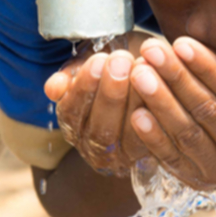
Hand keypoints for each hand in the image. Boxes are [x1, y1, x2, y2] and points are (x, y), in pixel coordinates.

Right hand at [44, 31, 151, 175]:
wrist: (150, 77)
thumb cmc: (117, 69)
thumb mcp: (92, 66)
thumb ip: (72, 75)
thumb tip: (53, 89)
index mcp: (73, 125)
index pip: (72, 112)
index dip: (84, 87)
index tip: (98, 59)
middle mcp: (94, 149)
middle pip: (99, 129)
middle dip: (111, 93)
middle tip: (122, 61)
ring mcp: (123, 156)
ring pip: (127, 136)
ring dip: (135, 100)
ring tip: (143, 69)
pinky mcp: (150, 156)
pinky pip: (154, 139)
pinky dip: (158, 113)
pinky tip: (162, 84)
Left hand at [127, 36, 215, 189]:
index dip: (207, 68)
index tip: (181, 43)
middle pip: (208, 112)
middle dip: (176, 79)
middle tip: (150, 51)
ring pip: (188, 134)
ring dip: (160, 103)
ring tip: (139, 73)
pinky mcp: (200, 179)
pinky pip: (174, 158)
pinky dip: (153, 138)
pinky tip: (136, 114)